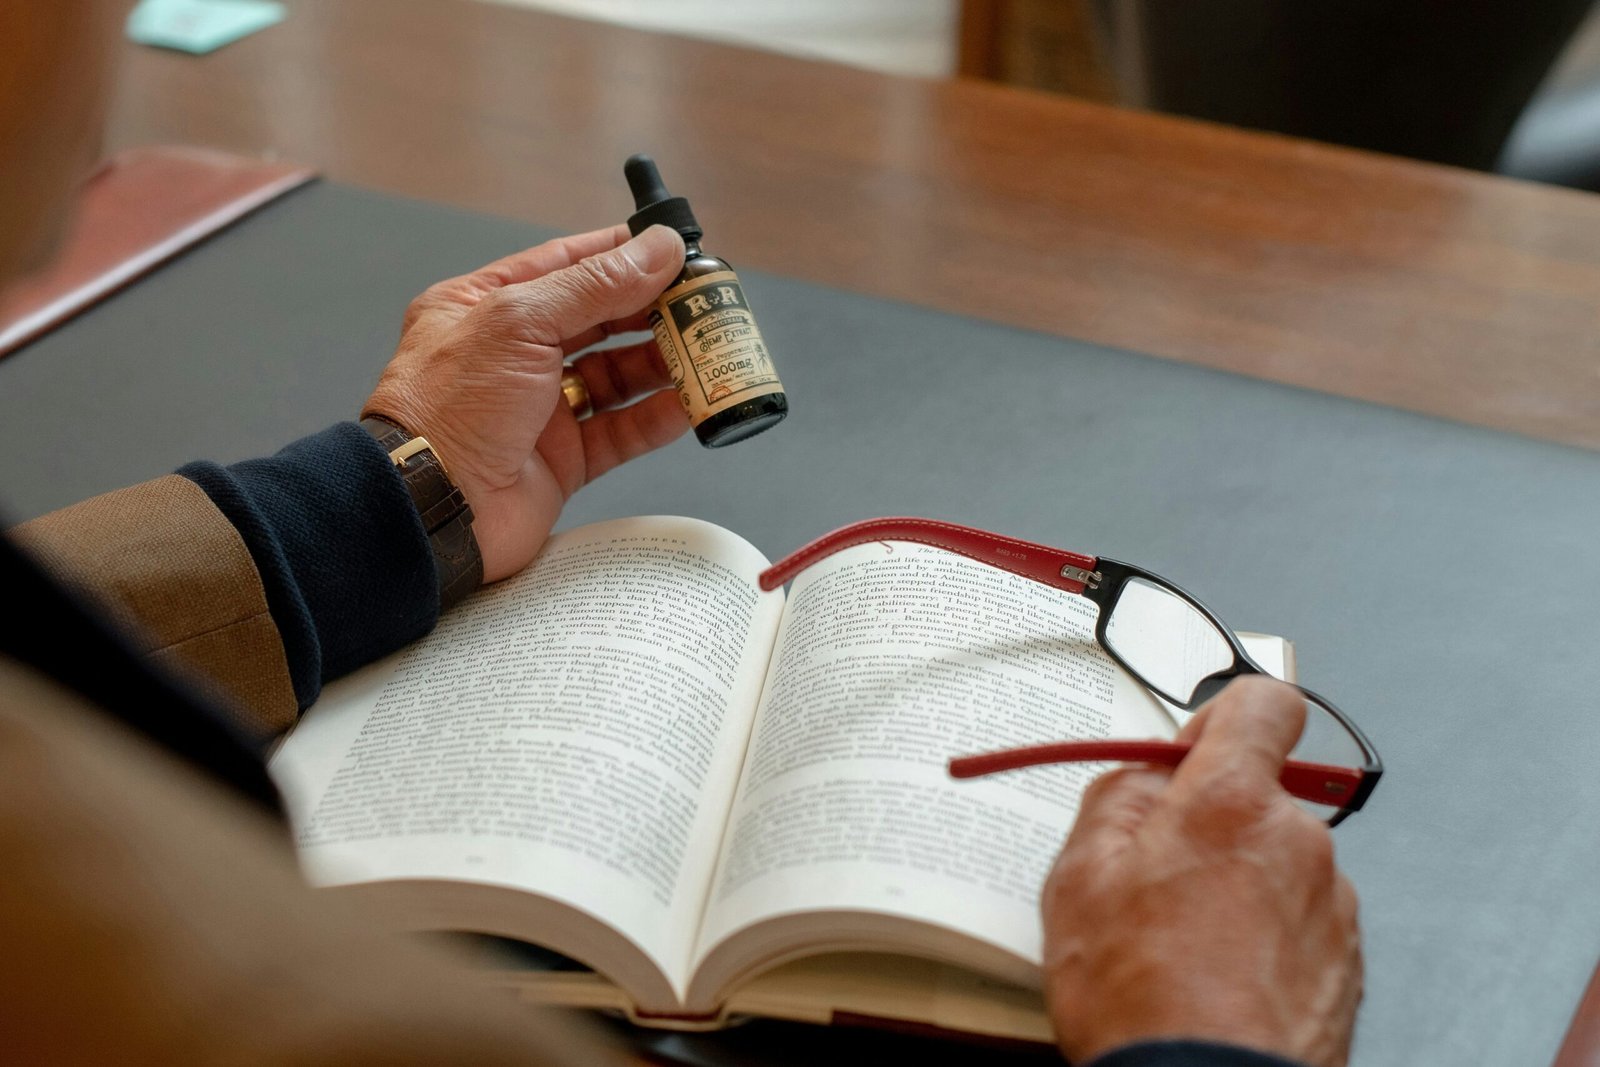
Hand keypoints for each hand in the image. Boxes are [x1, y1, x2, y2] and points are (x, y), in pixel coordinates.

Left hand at [364, 224, 688, 582]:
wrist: (431, 509)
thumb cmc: (450, 407)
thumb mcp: (520, 321)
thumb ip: (595, 284)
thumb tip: (658, 249)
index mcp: (485, 306)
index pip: (565, 265)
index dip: (622, 256)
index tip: (674, 250)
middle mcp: (513, 355)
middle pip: (599, 321)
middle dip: (653, 311)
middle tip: (706, 303)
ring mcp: (539, 409)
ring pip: (616, 377)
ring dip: (663, 365)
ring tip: (710, 352)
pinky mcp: (561, 461)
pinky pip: (620, 431)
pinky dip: (656, 417)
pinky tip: (689, 404)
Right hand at [1041, 677, 1361, 1066]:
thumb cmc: (1140, 997)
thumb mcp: (1080, 877)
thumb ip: (1117, 798)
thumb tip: (1147, 774)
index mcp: (1233, 802)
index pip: (1266, 704)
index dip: (1225, 718)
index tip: (1191, 755)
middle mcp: (1298, 841)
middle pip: (1258, 796)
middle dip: (1210, 824)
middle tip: (1154, 879)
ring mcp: (1331, 905)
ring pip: (1277, 862)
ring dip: (1239, 885)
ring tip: (1183, 947)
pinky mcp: (1347, 965)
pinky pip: (1300, 922)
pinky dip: (1264, 938)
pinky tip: (1219, 980)